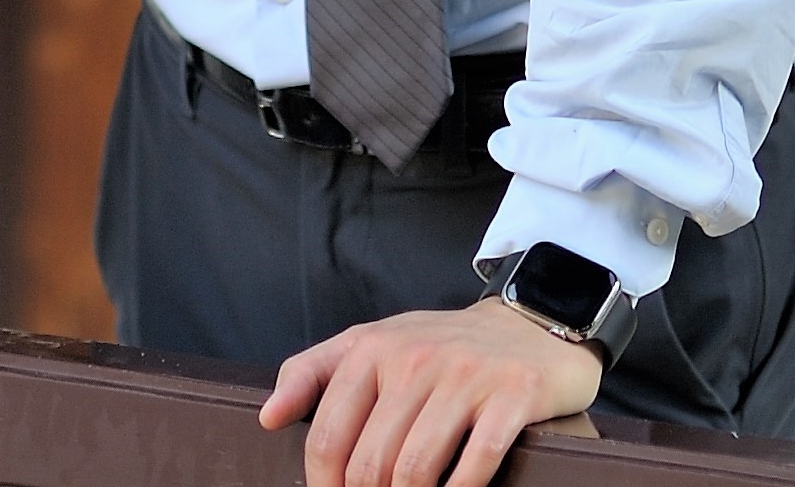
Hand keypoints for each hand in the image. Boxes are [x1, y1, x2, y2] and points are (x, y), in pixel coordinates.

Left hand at [259, 296, 601, 486]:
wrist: (527, 324)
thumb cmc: (439, 345)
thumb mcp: (372, 343)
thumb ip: (314, 373)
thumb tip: (267, 417)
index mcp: (371, 348)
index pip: (329, 435)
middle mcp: (413, 359)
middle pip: (370, 464)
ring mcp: (463, 377)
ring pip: (415, 469)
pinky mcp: (511, 396)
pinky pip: (475, 464)